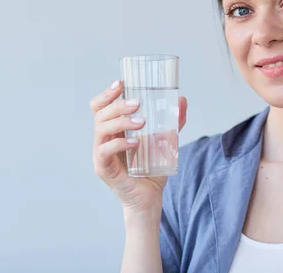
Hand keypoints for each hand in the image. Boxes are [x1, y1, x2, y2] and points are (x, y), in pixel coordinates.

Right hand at [91, 80, 187, 214]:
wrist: (150, 197)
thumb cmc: (152, 169)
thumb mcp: (165, 141)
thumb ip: (173, 122)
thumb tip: (182, 100)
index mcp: (113, 129)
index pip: (101, 106)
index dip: (108, 93)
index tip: (121, 83)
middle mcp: (103, 139)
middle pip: (100, 113)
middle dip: (117, 105)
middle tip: (137, 104)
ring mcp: (101, 153)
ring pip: (101, 129)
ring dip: (121, 122)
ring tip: (142, 122)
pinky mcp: (103, 168)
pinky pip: (105, 151)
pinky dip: (120, 144)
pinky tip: (135, 143)